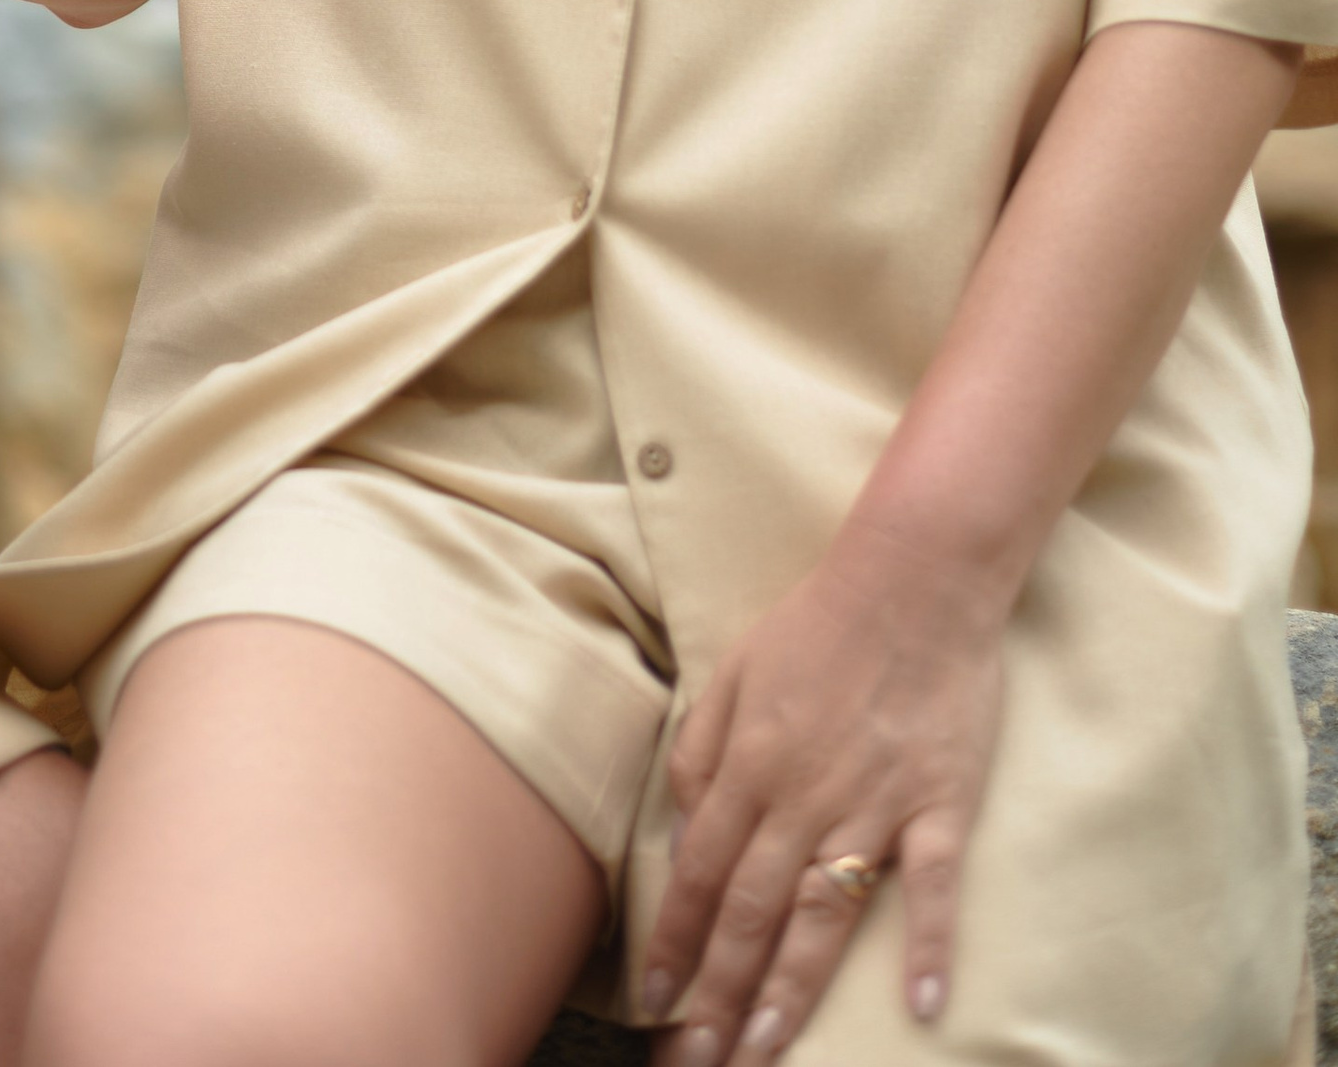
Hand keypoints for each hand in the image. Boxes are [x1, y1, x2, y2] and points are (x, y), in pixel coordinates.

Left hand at [644, 527, 1005, 1062]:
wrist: (914, 577)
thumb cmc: (818, 624)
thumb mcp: (732, 670)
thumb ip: (702, 754)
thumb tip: (686, 832)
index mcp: (749, 765)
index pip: (697, 874)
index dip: (673, 943)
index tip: (654, 1002)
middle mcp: (803, 796)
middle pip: (750, 912)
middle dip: (715, 995)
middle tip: (696, 1062)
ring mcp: (874, 804)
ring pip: (824, 914)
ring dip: (789, 991)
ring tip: (763, 1052)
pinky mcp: (941, 804)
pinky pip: (935, 887)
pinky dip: (928, 946)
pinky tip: (920, 1006)